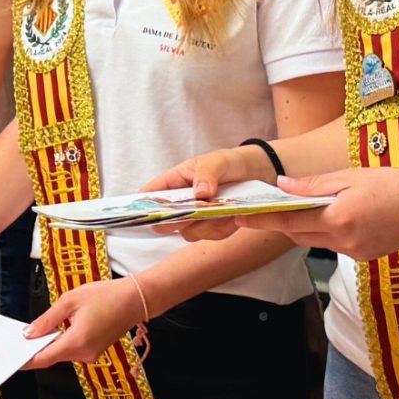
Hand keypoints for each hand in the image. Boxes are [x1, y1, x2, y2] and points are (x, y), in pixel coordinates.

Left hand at [22, 277, 147, 370]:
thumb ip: (47, 320)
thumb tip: (29, 334)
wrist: (135, 300)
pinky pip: (73, 350)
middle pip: (52, 357)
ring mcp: (91, 355)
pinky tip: (56, 331)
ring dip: (49, 345)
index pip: (44, 359)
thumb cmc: (105, 295)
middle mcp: (84, 354)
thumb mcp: (70, 301)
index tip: (12, 359)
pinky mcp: (95, 351)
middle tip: (19, 338)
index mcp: (77, 341)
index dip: (26, 360)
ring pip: (62, 353)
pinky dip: (62, 343)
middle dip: (36, 349)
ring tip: (35, 331)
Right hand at [144, 144, 276, 243]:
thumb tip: (199, 193)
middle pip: (164, 223)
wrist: (256, 173)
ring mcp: (195, 219)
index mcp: (173, 183)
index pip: (148, 196)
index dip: (142, 207)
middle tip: (196, 211)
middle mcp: (180, 204)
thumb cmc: (229, 163)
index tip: (145, 215)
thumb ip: (207, 174)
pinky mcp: (212, 228)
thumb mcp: (217, 161)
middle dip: (179, 221)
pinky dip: (224, 228)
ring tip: (224, 210)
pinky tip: (233, 215)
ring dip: (207, 225)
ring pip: (189, 234)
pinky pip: (212, 236)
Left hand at [205, 168, 398, 262]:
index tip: (240, 217)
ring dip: (307, 228)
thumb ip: (314, 185)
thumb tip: (283, 187)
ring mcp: (355, 252)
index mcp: (338, 218)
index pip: (289, 222)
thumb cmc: (394, 184)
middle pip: (299, 235)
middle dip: (283, 223)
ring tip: (304, 209)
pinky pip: (335, 246)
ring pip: (316, 242)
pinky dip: (328, 233)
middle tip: (266, 209)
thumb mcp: (351, 176)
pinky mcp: (365, 257)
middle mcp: (344, 240)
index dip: (263, 220)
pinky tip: (337, 218)